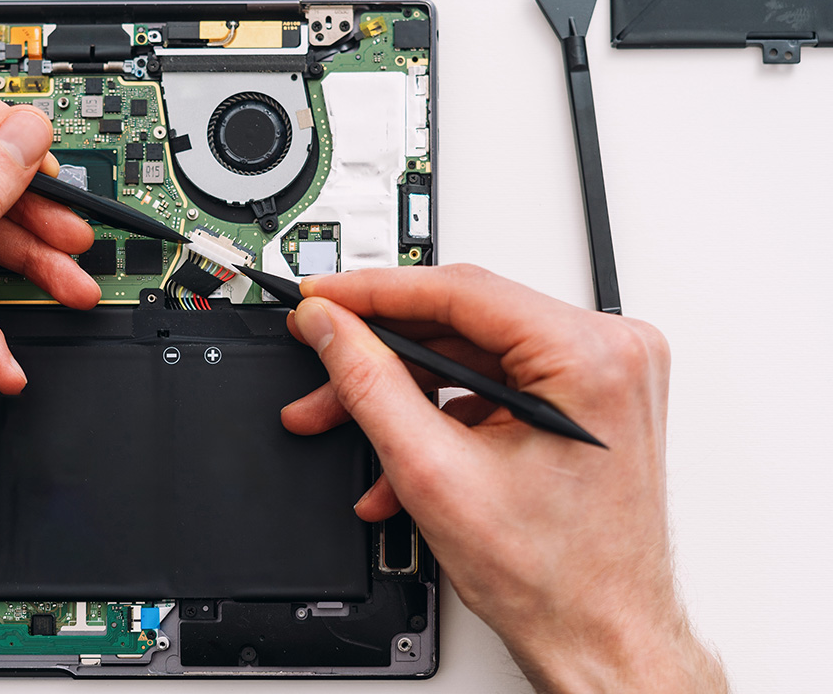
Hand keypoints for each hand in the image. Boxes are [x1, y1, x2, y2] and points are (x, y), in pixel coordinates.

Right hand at [283, 265, 726, 692]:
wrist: (599, 639)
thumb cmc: (558, 579)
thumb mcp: (434, 473)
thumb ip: (370, 383)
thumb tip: (331, 328)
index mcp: (592, 357)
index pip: (460, 291)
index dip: (373, 292)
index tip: (321, 295)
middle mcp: (609, 353)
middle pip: (460, 323)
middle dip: (379, 353)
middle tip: (320, 358)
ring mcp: (600, 376)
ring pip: (468, 355)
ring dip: (400, 390)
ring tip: (341, 419)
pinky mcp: (582, 400)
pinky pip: (490, 383)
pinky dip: (438, 412)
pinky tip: (397, 452)